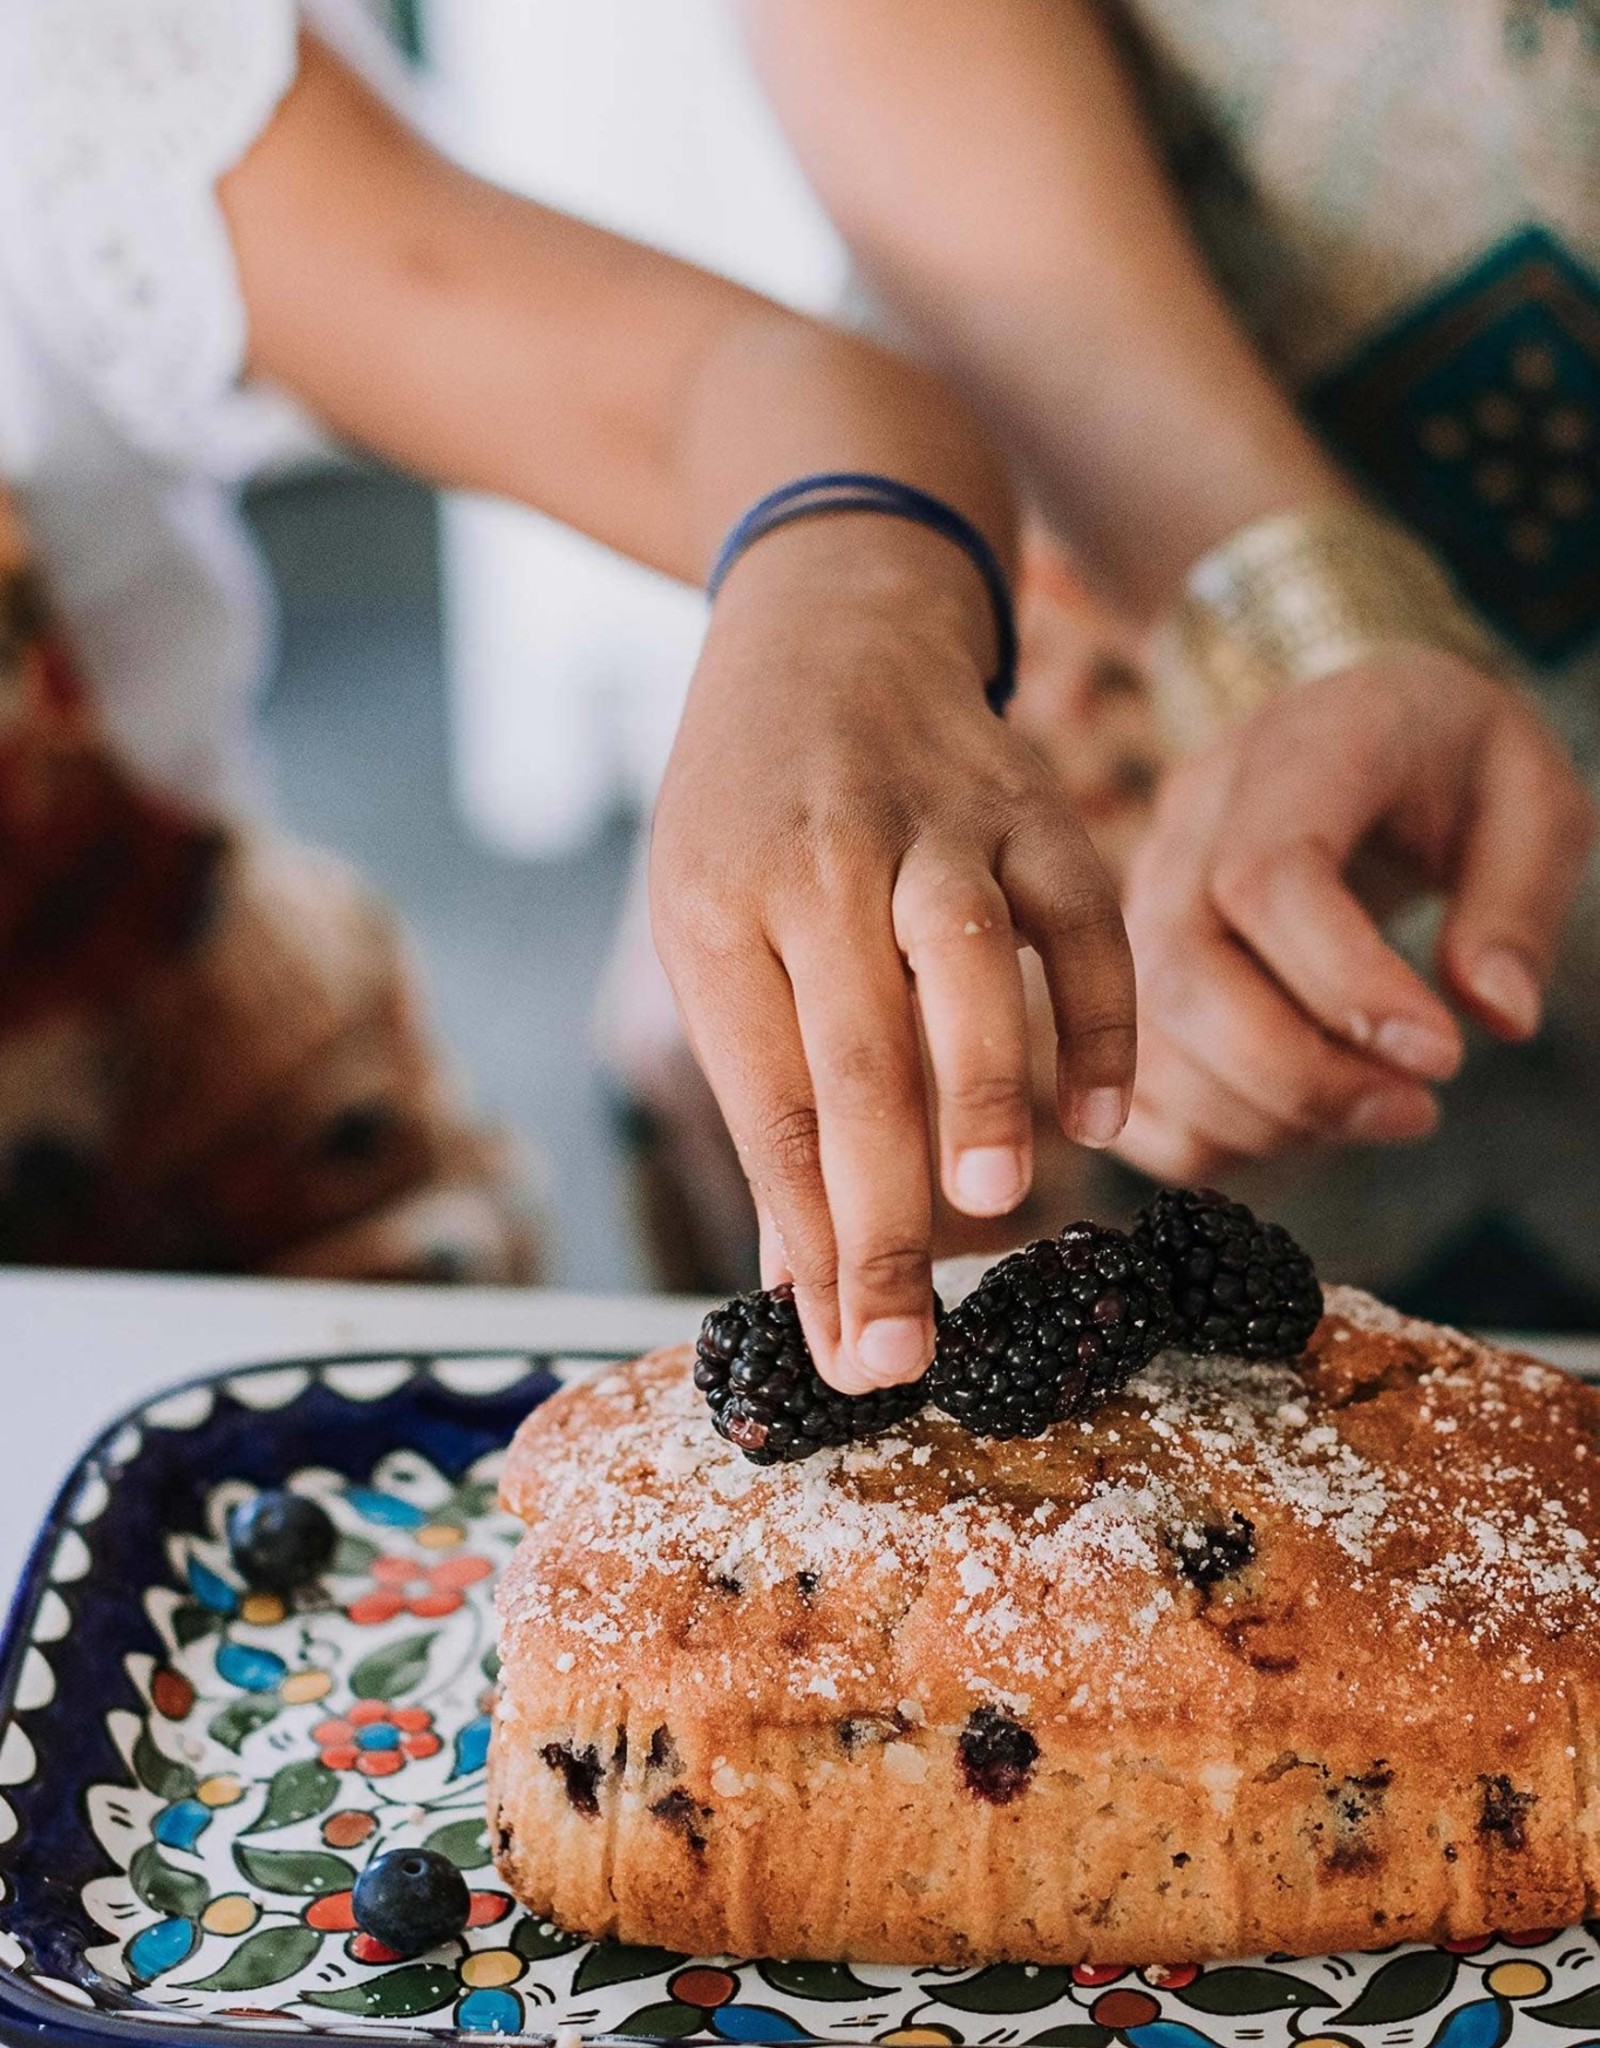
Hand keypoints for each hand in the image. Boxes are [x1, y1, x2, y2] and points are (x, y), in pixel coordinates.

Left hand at [651, 516, 1134, 1391]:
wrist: (827, 620)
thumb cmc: (754, 806)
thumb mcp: (714, 921)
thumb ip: (768, 1079)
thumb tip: (801, 1266)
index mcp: (717, 908)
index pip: (766, 1095)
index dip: (806, 1231)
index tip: (839, 1345)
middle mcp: (815, 863)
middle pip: (851, 1055)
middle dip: (879, 1217)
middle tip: (898, 1347)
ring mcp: (929, 824)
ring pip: (959, 960)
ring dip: (981, 1083)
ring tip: (992, 1204)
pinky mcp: (1028, 800)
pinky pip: (1079, 908)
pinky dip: (1100, 1008)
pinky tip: (1104, 1109)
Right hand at [1116, 650, 1595, 1180]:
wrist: (1366, 728)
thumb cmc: (1455, 766)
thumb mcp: (1534, 803)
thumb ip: (1518, 904)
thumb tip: (1496, 1016)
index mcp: (1298, 748)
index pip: (1266, 877)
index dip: (1344, 986)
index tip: (1442, 1058)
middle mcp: (1192, 815)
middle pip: (1184, 969)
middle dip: (1294, 1074)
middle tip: (1411, 1113)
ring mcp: (1144, 888)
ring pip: (1151, 1033)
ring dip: (1259, 1112)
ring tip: (1373, 1110)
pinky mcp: (1129, 957)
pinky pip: (1132, 1076)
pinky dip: (1203, 1131)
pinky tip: (1298, 1124)